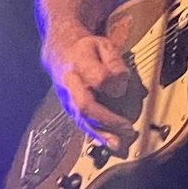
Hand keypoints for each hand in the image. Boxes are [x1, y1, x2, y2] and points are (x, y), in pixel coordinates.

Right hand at [43, 31, 136, 153]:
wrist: (60, 53)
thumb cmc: (86, 50)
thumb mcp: (103, 45)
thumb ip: (114, 62)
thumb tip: (120, 82)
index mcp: (80, 62)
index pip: (98, 77)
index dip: (113, 85)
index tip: (124, 90)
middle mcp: (70, 82)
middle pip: (85, 105)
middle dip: (107, 119)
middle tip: (127, 127)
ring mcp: (67, 97)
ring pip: (81, 119)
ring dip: (101, 133)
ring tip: (118, 143)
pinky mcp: (69, 107)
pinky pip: (80, 123)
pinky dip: (95, 135)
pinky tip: (107, 142)